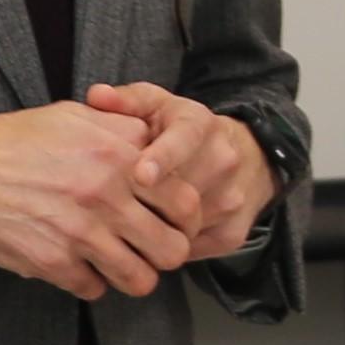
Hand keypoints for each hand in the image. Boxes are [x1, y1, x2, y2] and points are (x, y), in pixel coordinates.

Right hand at [0, 103, 189, 300]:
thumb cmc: (8, 140)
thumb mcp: (71, 116)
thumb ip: (119, 130)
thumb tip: (156, 143)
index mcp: (116, 153)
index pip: (186, 200)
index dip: (186, 216)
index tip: (172, 221)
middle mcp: (105, 192)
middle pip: (172, 248)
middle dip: (165, 252)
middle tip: (149, 248)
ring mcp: (79, 231)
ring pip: (140, 279)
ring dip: (132, 274)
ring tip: (117, 263)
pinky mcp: (52, 263)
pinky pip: (95, 290)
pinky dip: (90, 282)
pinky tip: (76, 264)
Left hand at [83, 82, 277, 259]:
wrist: (248, 157)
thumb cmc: (183, 131)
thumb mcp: (158, 106)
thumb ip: (127, 101)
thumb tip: (96, 95)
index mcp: (201, 125)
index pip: (184, 140)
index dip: (162, 158)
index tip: (140, 175)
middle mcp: (223, 160)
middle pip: (182, 189)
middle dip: (147, 201)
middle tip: (109, 208)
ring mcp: (232, 199)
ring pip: (186, 224)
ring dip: (154, 228)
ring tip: (124, 225)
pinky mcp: (234, 233)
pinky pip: (192, 249)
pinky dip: (167, 247)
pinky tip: (147, 240)